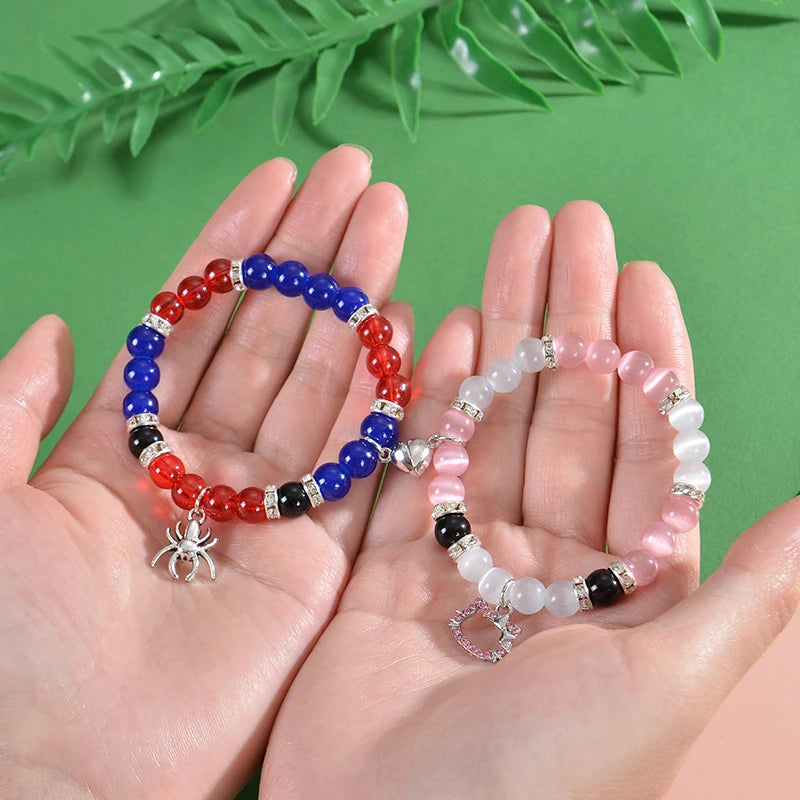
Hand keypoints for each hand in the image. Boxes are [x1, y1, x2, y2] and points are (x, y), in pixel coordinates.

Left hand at [0, 146, 412, 797]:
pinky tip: (407, 325)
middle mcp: (204, 468)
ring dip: (354, 302)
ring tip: (387, 220)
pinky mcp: (317, 560)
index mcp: (123, 447)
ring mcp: (267, 510)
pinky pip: (355, 462)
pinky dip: (380, 396)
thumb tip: (61, 323)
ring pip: (318, 385)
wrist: (62, 773)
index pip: (192, 323)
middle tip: (358, 178)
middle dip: (311, 255)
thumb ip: (12, 405)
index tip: (279, 178)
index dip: (234, 246)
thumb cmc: (4, 640)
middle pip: (267, 339)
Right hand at [260, 201, 799, 798]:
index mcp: (622, 589)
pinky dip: (425, 396)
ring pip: (488, 421)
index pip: (641, 444)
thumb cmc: (541, 785)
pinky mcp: (385, 565)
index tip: (637, 273)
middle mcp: (547, 564)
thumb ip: (745, 593)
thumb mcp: (662, 684)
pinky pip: (411, 464)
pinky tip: (440, 327)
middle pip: (562, 413)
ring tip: (507, 246)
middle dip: (567, 316)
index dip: (641, 354)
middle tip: (565, 223)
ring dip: (498, 333)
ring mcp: (462, 557)